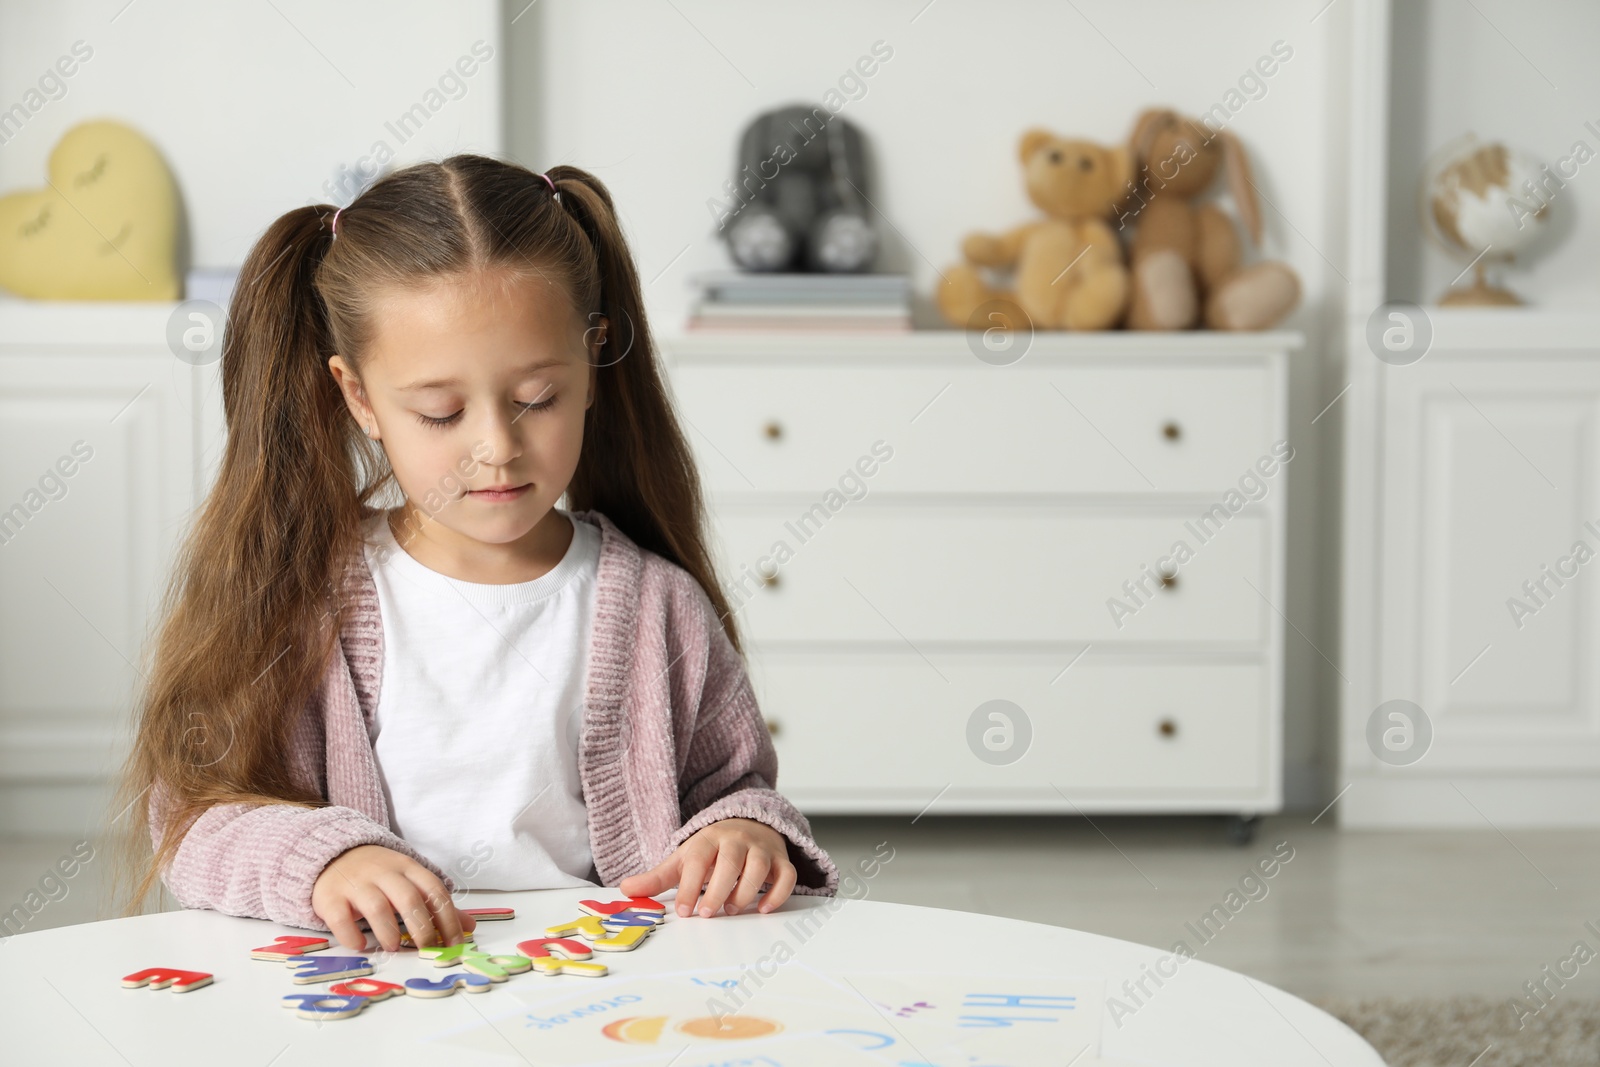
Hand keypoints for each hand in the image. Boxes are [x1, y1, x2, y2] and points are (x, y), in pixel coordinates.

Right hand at [311, 844, 476, 952]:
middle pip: (408, 898)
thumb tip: (470, 926)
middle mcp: (383, 873)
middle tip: (426, 949)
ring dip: (388, 932)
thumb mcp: (410, 882)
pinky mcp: (330, 896)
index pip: (435, 891)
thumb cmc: (379, 875)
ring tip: (394, 947)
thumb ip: (437, 904)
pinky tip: (361, 945)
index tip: (455, 944)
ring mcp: (356, 883)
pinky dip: (351, 935)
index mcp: (408, 868)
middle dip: (422, 928)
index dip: (448, 919)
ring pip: (377, 907)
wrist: (334, 854)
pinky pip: (340, 918)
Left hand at [619, 818, 796, 917]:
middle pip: (730, 862)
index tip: (684, 911)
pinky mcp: (781, 860)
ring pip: (759, 868)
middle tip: (707, 914)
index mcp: (708, 839)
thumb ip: (657, 877)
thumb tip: (625, 889)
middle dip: (718, 890)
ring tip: (731, 910)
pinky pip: (786, 875)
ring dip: (745, 892)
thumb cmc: (712, 849)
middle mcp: (736, 840)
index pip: (698, 858)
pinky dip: (778, 893)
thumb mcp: (684, 858)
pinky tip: (763, 909)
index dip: (690, 885)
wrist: (748, 824)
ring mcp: (761, 849)